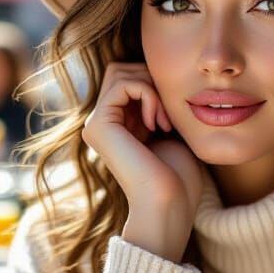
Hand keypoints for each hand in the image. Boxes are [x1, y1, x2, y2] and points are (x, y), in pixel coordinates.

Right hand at [81, 62, 202, 254]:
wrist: (169, 203)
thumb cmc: (178, 175)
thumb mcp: (169, 129)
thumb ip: (158, 102)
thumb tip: (160, 71)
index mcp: (116, 124)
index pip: (127, 77)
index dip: (153, 83)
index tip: (172, 114)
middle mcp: (101, 123)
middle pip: (119, 69)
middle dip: (150, 79)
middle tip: (168, 113)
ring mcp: (96, 124)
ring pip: (119, 72)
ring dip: (151, 88)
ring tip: (164, 121)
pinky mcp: (98, 126)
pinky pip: (123, 85)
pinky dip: (148, 95)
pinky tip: (157, 124)